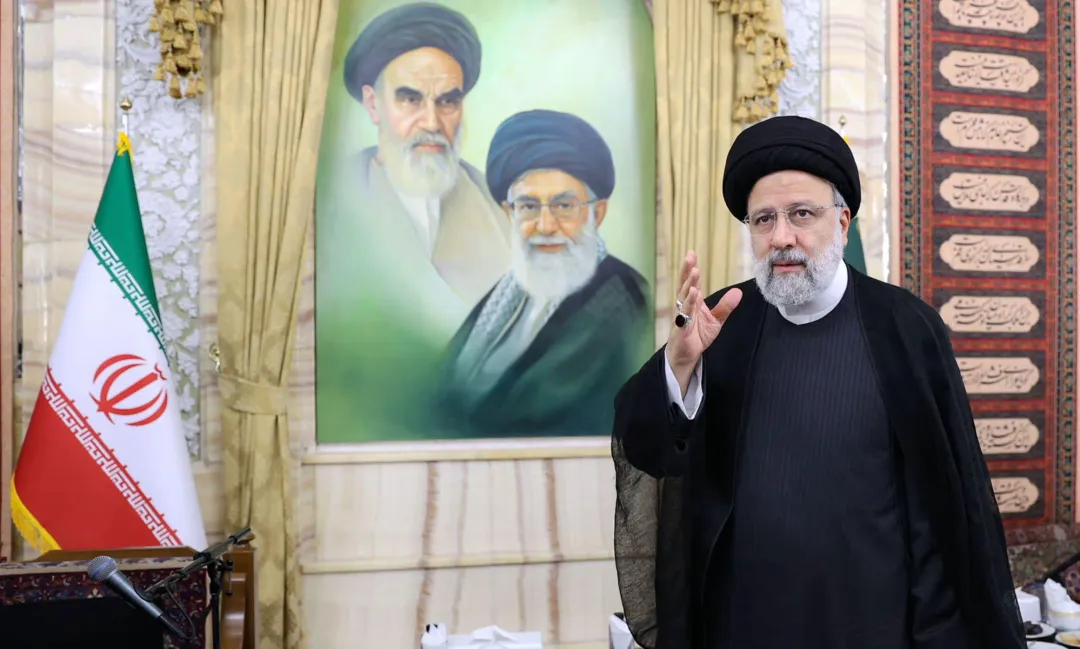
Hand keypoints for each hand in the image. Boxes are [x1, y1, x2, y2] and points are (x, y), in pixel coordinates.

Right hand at [666, 251, 741, 389]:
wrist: (687, 354)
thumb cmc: (697, 335)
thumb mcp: (716, 319)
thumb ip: (725, 306)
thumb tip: (738, 292)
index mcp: (693, 301)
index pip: (691, 282)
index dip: (690, 268)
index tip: (691, 253)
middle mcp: (685, 305)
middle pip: (684, 285)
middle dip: (687, 271)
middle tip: (690, 257)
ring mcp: (682, 316)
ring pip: (684, 297)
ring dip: (688, 285)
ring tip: (694, 272)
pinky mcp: (681, 328)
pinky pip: (684, 315)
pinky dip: (687, 305)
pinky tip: (692, 295)